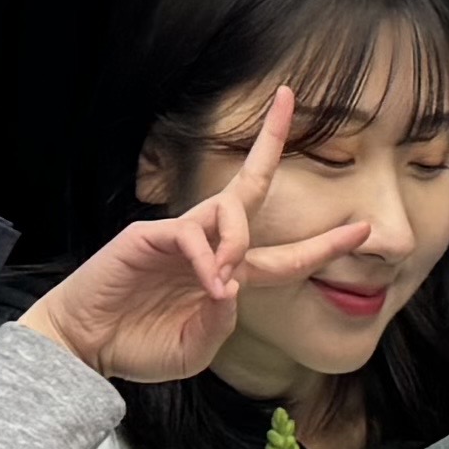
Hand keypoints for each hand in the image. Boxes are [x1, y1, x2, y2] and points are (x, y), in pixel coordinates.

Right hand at [21, 85, 377, 384]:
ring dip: (238, 242)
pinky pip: (190, 235)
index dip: (323, 245)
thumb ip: (220, 322)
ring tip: (226, 281)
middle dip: (271, 141)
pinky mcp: (147, 236)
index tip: (362, 229)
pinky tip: (210, 284)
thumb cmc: (138, 346)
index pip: (282, 257)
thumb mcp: (193, 349)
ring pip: (227, 210)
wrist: (86, 348)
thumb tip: (233, 287)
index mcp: (226, 276)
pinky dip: (207, 258)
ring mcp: (178, 237)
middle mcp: (207, 247)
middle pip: (250, 185)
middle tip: (288, 98)